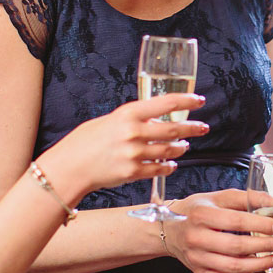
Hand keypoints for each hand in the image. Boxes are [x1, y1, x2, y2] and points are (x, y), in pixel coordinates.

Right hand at [43, 93, 206, 199]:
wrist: (70, 167)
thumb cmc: (85, 141)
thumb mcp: (109, 120)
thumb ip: (132, 119)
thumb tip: (154, 119)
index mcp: (128, 113)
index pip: (166, 103)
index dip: (187, 101)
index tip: (199, 100)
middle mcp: (133, 132)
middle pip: (173, 129)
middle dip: (192, 128)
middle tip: (202, 127)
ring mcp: (134, 154)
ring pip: (169, 150)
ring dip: (181, 148)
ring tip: (185, 145)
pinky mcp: (132, 173)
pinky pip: (159, 169)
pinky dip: (169, 166)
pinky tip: (172, 164)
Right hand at [165, 188, 272, 272]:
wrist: (168, 229)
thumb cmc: (197, 210)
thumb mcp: (218, 197)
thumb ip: (247, 198)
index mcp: (201, 214)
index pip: (236, 221)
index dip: (260, 225)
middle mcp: (196, 238)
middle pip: (236, 247)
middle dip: (265, 247)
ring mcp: (197, 258)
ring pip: (233, 267)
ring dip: (260, 265)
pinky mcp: (199, 272)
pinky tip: (256, 267)